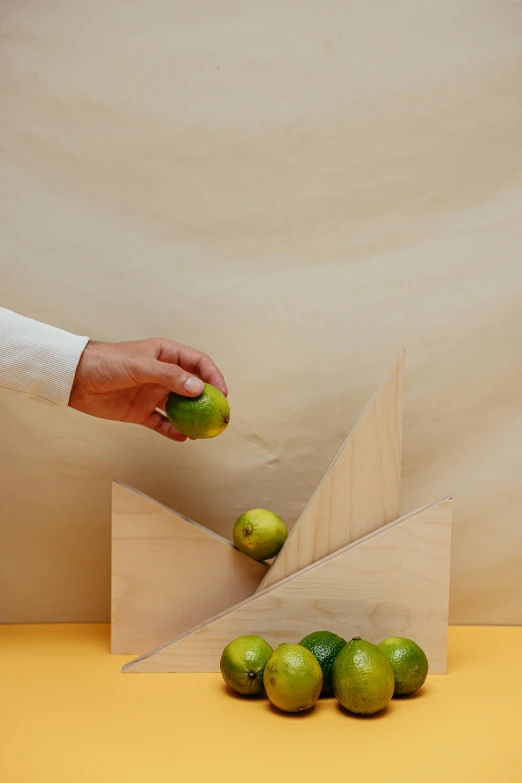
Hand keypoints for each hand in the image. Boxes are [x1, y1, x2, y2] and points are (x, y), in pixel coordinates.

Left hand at [68, 338, 226, 440]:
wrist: (75, 379)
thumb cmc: (107, 362)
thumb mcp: (141, 365)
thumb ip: (170, 376)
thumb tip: (198, 389)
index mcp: (165, 354)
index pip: (198, 363)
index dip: (213, 377)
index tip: (222, 394)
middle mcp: (162, 374)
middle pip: (193, 388)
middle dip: (207, 401)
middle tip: (218, 416)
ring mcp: (152, 394)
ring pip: (180, 408)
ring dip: (192, 419)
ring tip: (203, 431)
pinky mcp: (140, 412)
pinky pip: (162, 423)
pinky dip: (173, 431)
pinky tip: (183, 438)